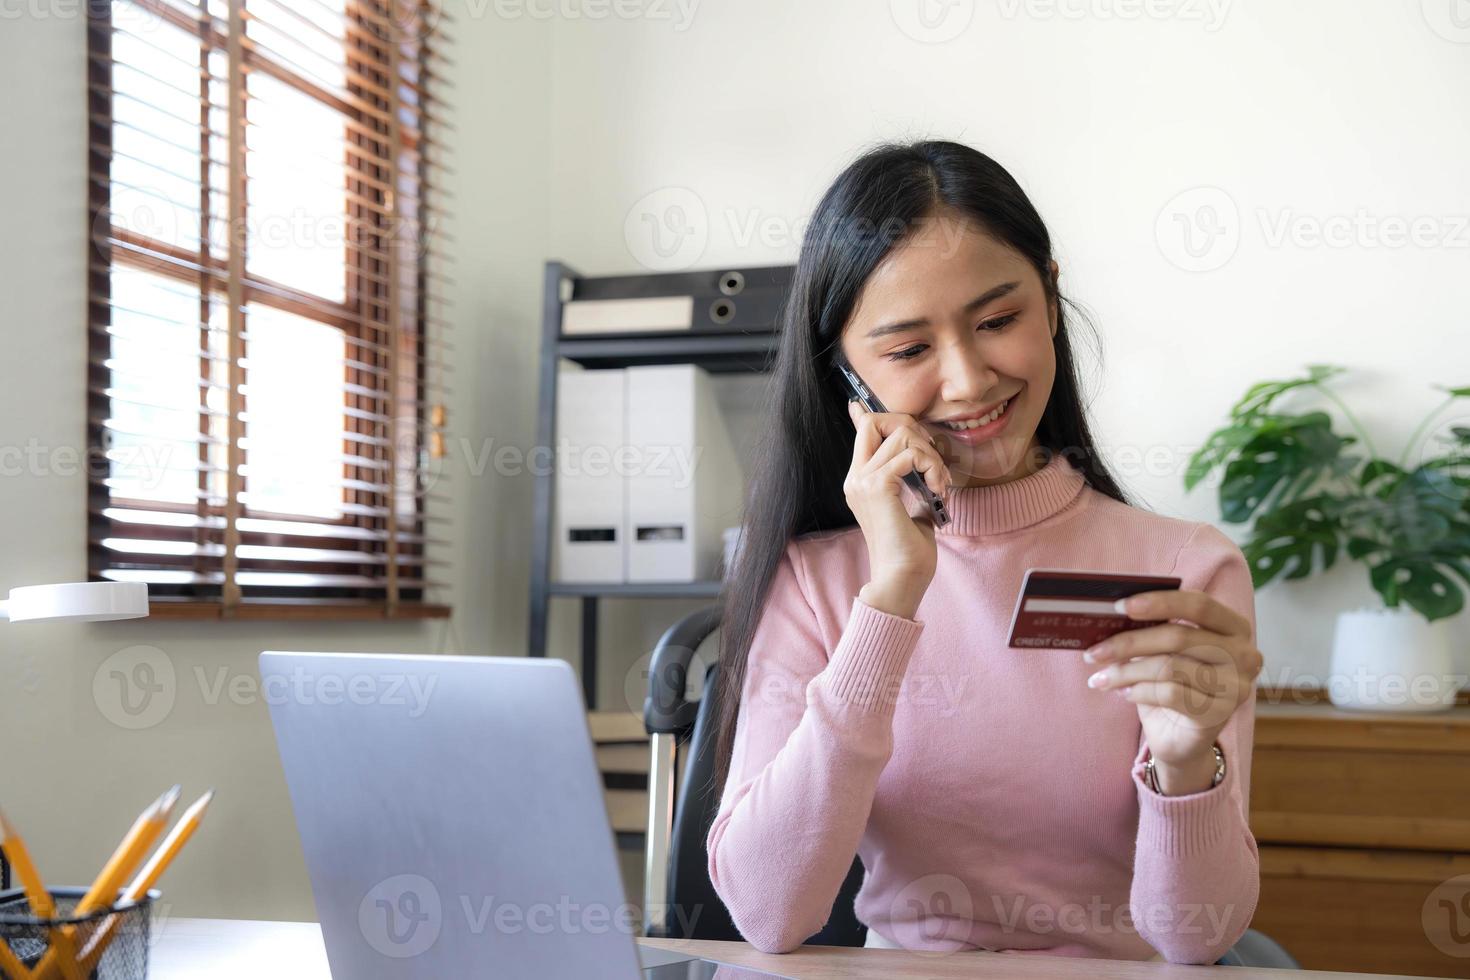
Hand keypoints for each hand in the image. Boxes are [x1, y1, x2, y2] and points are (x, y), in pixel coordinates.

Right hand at [844, 399, 951, 597]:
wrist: (901, 577)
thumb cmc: (910, 549)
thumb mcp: (911, 504)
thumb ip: (909, 479)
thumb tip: (918, 457)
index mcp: (860, 481)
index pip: (861, 433)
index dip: (866, 414)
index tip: (859, 405)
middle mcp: (856, 477)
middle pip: (878, 422)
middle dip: (913, 430)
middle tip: (933, 460)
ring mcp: (862, 481)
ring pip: (902, 436)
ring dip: (932, 456)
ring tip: (940, 484)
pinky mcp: (877, 487)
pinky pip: (910, 455)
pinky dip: (932, 467)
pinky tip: (938, 489)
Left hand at [1081, 589, 1263, 770]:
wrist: (1181, 738)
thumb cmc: (1172, 685)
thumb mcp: (1164, 652)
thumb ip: (1153, 629)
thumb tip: (1113, 614)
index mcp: (1234, 628)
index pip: (1199, 605)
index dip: (1159, 602)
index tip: (1120, 607)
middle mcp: (1244, 655)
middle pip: (1178, 637)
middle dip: (1128, 643)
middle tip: (1093, 652)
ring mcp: (1236, 686)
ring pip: (1169, 667)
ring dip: (1126, 672)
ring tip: (1102, 677)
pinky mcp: (1220, 714)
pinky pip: (1170, 694)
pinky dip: (1139, 691)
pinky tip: (1124, 693)